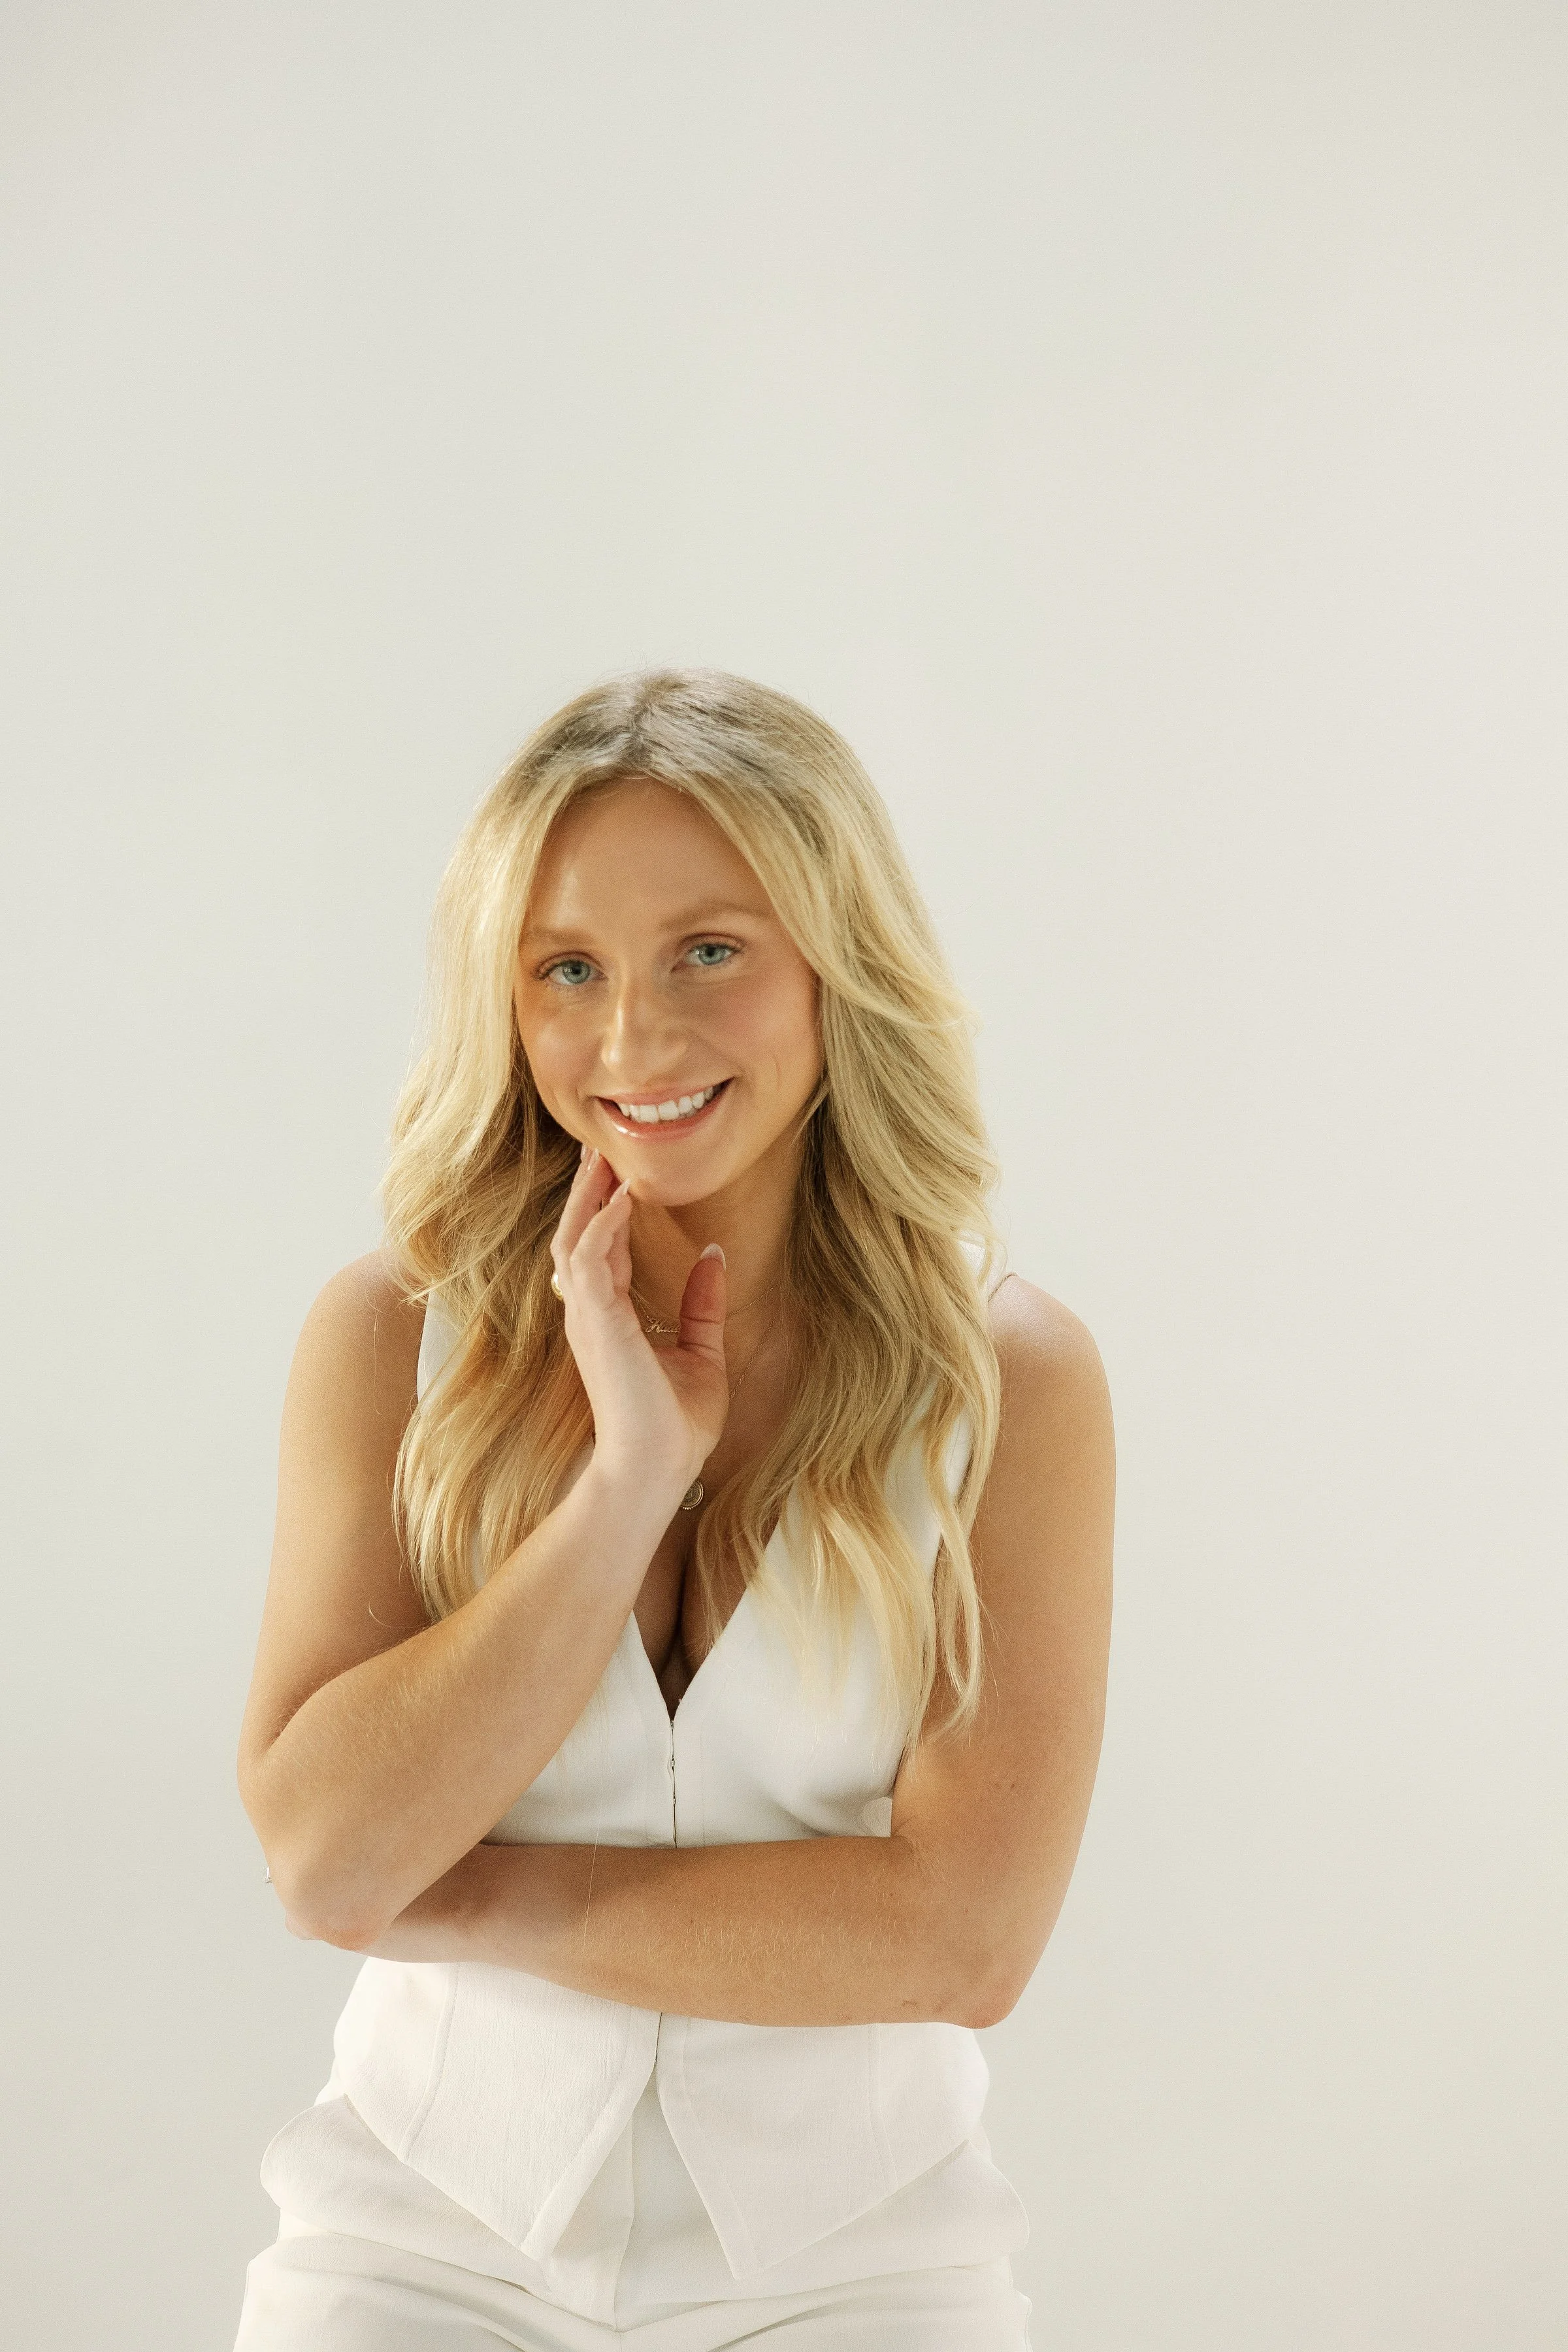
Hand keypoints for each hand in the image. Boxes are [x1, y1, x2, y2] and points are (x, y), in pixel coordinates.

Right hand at [550, 1148, 728, 1499]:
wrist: (657, 1469)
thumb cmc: (674, 1425)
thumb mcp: (701, 1352)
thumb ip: (702, 1305)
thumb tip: (715, 1257)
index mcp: (609, 1317)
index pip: (603, 1249)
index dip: (610, 1209)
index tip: (624, 1173)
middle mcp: (590, 1312)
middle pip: (578, 1234)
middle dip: (589, 1191)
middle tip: (600, 1149)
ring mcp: (588, 1316)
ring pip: (575, 1239)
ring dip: (589, 1197)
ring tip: (604, 1158)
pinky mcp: (596, 1323)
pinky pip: (589, 1260)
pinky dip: (604, 1225)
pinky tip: (622, 1198)